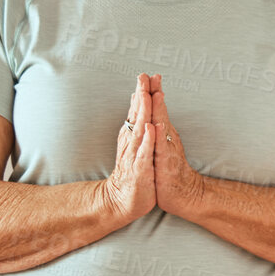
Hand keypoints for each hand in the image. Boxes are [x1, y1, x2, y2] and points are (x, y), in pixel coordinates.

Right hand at [106, 75, 156, 221]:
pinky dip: (147, 140)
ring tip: (145, 95)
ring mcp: (135, 156)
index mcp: (133, 137)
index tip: (146, 75)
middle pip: (137, 115)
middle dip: (141, 95)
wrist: (124, 200)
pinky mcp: (140, 170)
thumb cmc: (134, 172)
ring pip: (139, 130)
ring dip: (143, 112)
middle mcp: (132, 143)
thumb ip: (136, 124)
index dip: (142, 93)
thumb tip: (136, 102)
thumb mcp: (136, 146)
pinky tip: (150, 128)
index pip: (137, 111)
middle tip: (143, 76)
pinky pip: (144, 153)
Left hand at [147, 74, 204, 214]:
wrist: (184, 195)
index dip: (153, 92)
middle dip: (156, 93)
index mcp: (163, 134)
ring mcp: (168, 150)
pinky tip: (157, 126)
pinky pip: (162, 149)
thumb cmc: (170, 171)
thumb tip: (156, 114)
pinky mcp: (166, 164)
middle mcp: (168, 138)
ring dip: (160, 110)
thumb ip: (160, 130)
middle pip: (161, 112)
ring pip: (163, 126)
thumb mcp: (163, 147)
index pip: (157, 109)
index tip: (149, 75)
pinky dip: (160, 136)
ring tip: (157, 93)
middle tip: (153, 76)